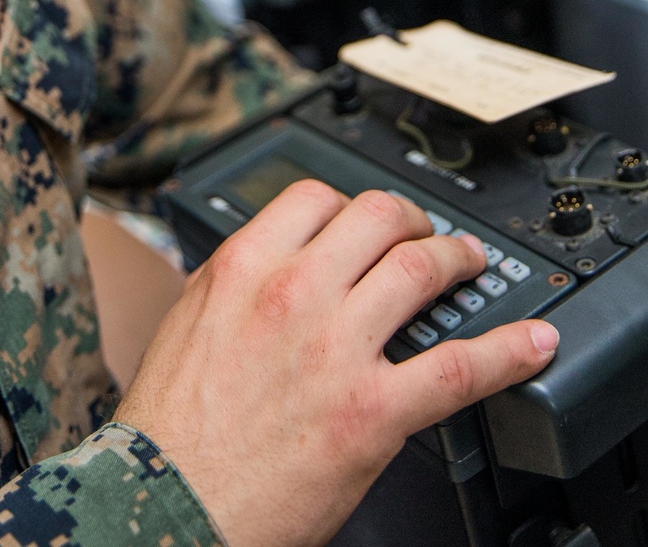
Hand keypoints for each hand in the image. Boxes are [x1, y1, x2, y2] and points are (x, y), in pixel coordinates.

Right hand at [116, 181, 557, 546]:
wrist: (169, 502)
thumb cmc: (172, 426)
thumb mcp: (188, 321)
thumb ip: (238, 282)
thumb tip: (272, 262)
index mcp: (245, 267)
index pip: (316, 198)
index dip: (350, 204)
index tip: (365, 221)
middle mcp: (295, 294)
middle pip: (378, 218)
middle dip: (412, 219)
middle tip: (424, 233)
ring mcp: (337, 349)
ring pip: (420, 269)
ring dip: (458, 258)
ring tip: (471, 264)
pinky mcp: (373, 411)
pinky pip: (458, 368)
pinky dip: (507, 351)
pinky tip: (531, 342)